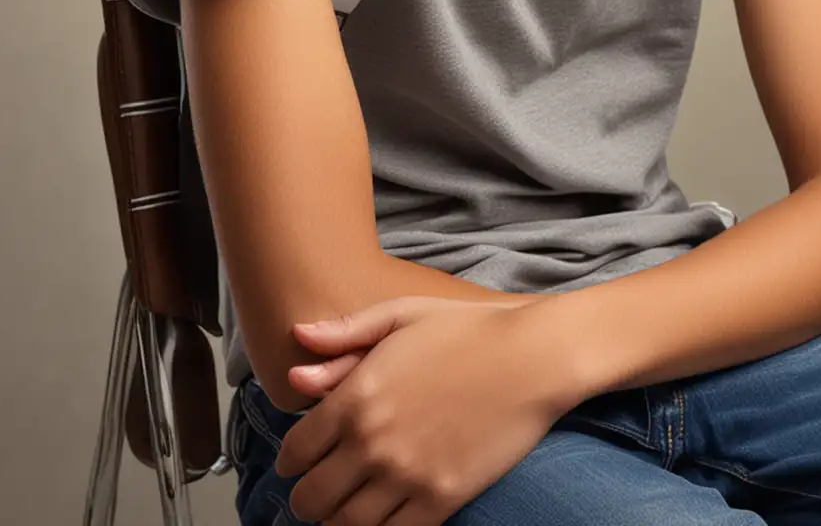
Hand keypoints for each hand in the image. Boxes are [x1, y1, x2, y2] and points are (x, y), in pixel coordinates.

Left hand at [274, 296, 565, 524]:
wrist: (530, 357)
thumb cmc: (465, 329)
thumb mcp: (400, 315)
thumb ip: (344, 336)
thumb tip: (297, 348)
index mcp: (356, 396)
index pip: (296, 450)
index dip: (290, 460)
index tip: (298, 461)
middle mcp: (373, 442)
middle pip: (311, 498)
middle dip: (307, 497)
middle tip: (317, 491)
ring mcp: (407, 475)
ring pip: (345, 525)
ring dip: (336, 521)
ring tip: (343, 509)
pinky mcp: (442, 499)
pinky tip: (381, 518)